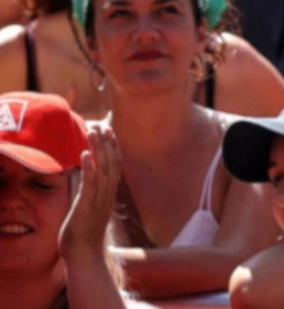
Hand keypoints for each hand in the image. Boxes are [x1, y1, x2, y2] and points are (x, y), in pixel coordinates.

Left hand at [60, 123, 119, 257]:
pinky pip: (91, 184)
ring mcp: (100, 199)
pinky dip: (89, 168)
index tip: (107, 129)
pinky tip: (85, 154)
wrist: (85, 254)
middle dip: (108, 141)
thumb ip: (82, 185)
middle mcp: (108, 192)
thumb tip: (75, 168)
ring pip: (105, 168)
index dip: (112, 145)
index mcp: (109, 192)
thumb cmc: (83, 231)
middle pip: (113, 161)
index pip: (115, 163)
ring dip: (100, 148)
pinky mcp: (88, 206)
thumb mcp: (84, 203)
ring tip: (93, 131)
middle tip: (101, 123)